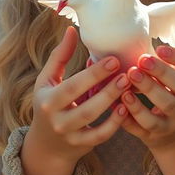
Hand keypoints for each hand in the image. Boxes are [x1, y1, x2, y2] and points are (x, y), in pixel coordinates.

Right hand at [30, 26, 131, 163]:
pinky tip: (126, 108)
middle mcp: (57, 120)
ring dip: (113, 103)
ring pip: (94, 120)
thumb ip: (59, 56)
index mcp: (48, 100)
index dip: (93, 74)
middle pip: (85, 105)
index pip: (72, 86)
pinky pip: (100, 136)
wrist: (46, 144)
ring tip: (128, 86)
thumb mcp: (47, 80)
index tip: (113, 59)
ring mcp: (69, 135)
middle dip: (107, 89)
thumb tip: (72, 29)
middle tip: (127, 73)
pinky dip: (114, 124)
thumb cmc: (49, 102)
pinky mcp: (81, 145)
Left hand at [119, 45, 174, 151]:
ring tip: (129, 78)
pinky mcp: (158, 136)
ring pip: (165, 107)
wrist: (174, 136)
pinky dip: (132, 115)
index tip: (159, 48)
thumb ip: (163, 64)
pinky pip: (146, 126)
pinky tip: (120, 102)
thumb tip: (134, 41)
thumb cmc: (170, 96)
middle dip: (161, 72)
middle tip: (141, 59)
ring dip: (148, 91)